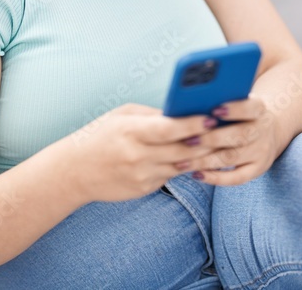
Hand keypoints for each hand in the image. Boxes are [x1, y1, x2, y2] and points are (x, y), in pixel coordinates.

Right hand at [63, 103, 219, 202]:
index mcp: (131, 132)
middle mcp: (138, 156)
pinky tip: (197, 158)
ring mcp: (142, 175)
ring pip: (182, 166)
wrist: (74, 172)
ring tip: (220, 144)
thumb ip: (152, 115)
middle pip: (182, 150)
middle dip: (207, 141)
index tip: (212, 117)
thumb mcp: (121, 116)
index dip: (193, 124)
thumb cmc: (99, 136)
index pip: (168, 129)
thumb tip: (182, 112)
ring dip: (201, 156)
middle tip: (227, 132)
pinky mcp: (144, 188)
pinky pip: (171, 176)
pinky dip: (184, 167)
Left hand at [182, 96, 281, 185]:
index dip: (234, 109)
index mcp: (259, 109)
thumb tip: (191, 105)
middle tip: (189, 140)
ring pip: (232, 157)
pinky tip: (197, 174)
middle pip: (239, 136)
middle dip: (212, 139)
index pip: (250, 108)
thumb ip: (221, 101)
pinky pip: (236, 178)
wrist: (270, 130)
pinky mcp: (257, 169)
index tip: (214, 110)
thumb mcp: (239, 102)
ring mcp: (261, 152)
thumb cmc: (241, 114)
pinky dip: (215, 178)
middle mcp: (262, 130)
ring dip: (206, 161)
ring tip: (184, 162)